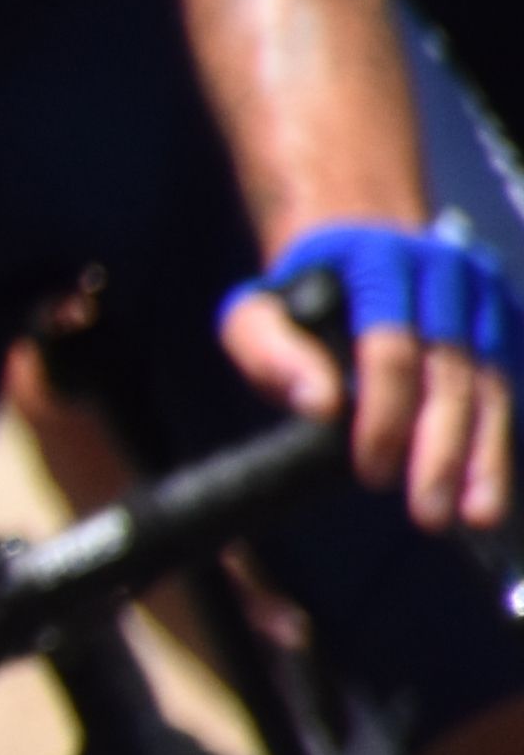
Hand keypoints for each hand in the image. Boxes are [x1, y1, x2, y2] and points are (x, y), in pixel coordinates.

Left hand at [228, 224, 516, 536]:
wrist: (359, 239)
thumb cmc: (300, 295)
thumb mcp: (256, 311)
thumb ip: (270, 352)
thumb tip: (318, 405)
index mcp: (381, 263)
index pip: (392, 347)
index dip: (384, 414)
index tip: (371, 473)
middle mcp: (445, 275)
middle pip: (452, 371)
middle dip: (444, 450)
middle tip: (430, 513)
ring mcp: (484, 300)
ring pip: (494, 384)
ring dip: (488, 455)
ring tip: (479, 515)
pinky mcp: (506, 326)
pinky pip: (512, 387)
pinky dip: (503, 439)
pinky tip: (492, 487)